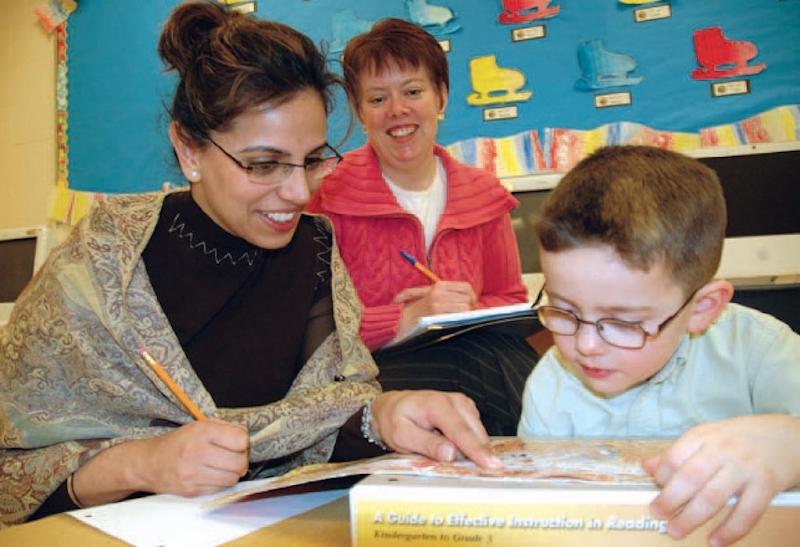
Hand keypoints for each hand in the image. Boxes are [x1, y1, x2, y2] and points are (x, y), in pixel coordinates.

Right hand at [73, 419, 249, 505]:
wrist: (148, 463)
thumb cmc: (178, 442)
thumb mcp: (199, 425)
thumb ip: (225, 427)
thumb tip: (247, 436)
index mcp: (201, 432)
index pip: (240, 439)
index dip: (242, 442)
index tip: (236, 442)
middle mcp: (196, 452)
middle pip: (240, 462)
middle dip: (241, 460)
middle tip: (231, 457)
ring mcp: (193, 474)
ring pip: (232, 478)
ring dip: (232, 473)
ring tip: (220, 466)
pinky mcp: (191, 491)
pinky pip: (219, 489)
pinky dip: (220, 483)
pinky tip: (210, 475)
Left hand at [369, 390, 501, 469]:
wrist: (393, 406)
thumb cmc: (395, 420)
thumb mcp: (401, 435)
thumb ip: (426, 444)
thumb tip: (451, 454)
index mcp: (437, 404)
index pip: (461, 431)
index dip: (476, 450)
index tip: (491, 465)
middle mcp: (455, 401)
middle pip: (475, 432)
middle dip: (479, 453)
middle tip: (480, 474)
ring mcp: (463, 404)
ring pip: (479, 433)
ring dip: (475, 450)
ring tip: (461, 461)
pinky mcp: (466, 411)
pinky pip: (476, 432)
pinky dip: (473, 445)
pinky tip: (461, 452)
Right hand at [394, 281, 476, 336]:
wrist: (400, 321)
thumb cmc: (416, 310)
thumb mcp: (429, 295)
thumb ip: (447, 293)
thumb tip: (472, 297)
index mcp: (439, 286)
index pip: (466, 287)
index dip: (472, 296)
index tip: (471, 304)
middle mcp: (439, 293)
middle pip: (468, 298)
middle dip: (470, 307)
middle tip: (467, 314)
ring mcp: (438, 305)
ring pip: (465, 308)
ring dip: (466, 315)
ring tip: (461, 319)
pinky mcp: (437, 316)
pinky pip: (458, 317)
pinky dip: (461, 320)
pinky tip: (457, 323)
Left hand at [643, 415, 799, 546]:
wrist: (786, 436)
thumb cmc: (740, 438)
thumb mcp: (707, 436)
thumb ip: (678, 452)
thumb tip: (646, 466)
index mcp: (704, 436)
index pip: (674, 457)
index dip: (661, 476)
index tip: (655, 489)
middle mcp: (722, 450)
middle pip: (690, 478)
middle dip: (670, 499)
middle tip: (657, 514)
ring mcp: (744, 468)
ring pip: (713, 497)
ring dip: (691, 518)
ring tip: (676, 531)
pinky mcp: (765, 485)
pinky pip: (745, 512)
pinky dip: (729, 530)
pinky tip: (715, 541)